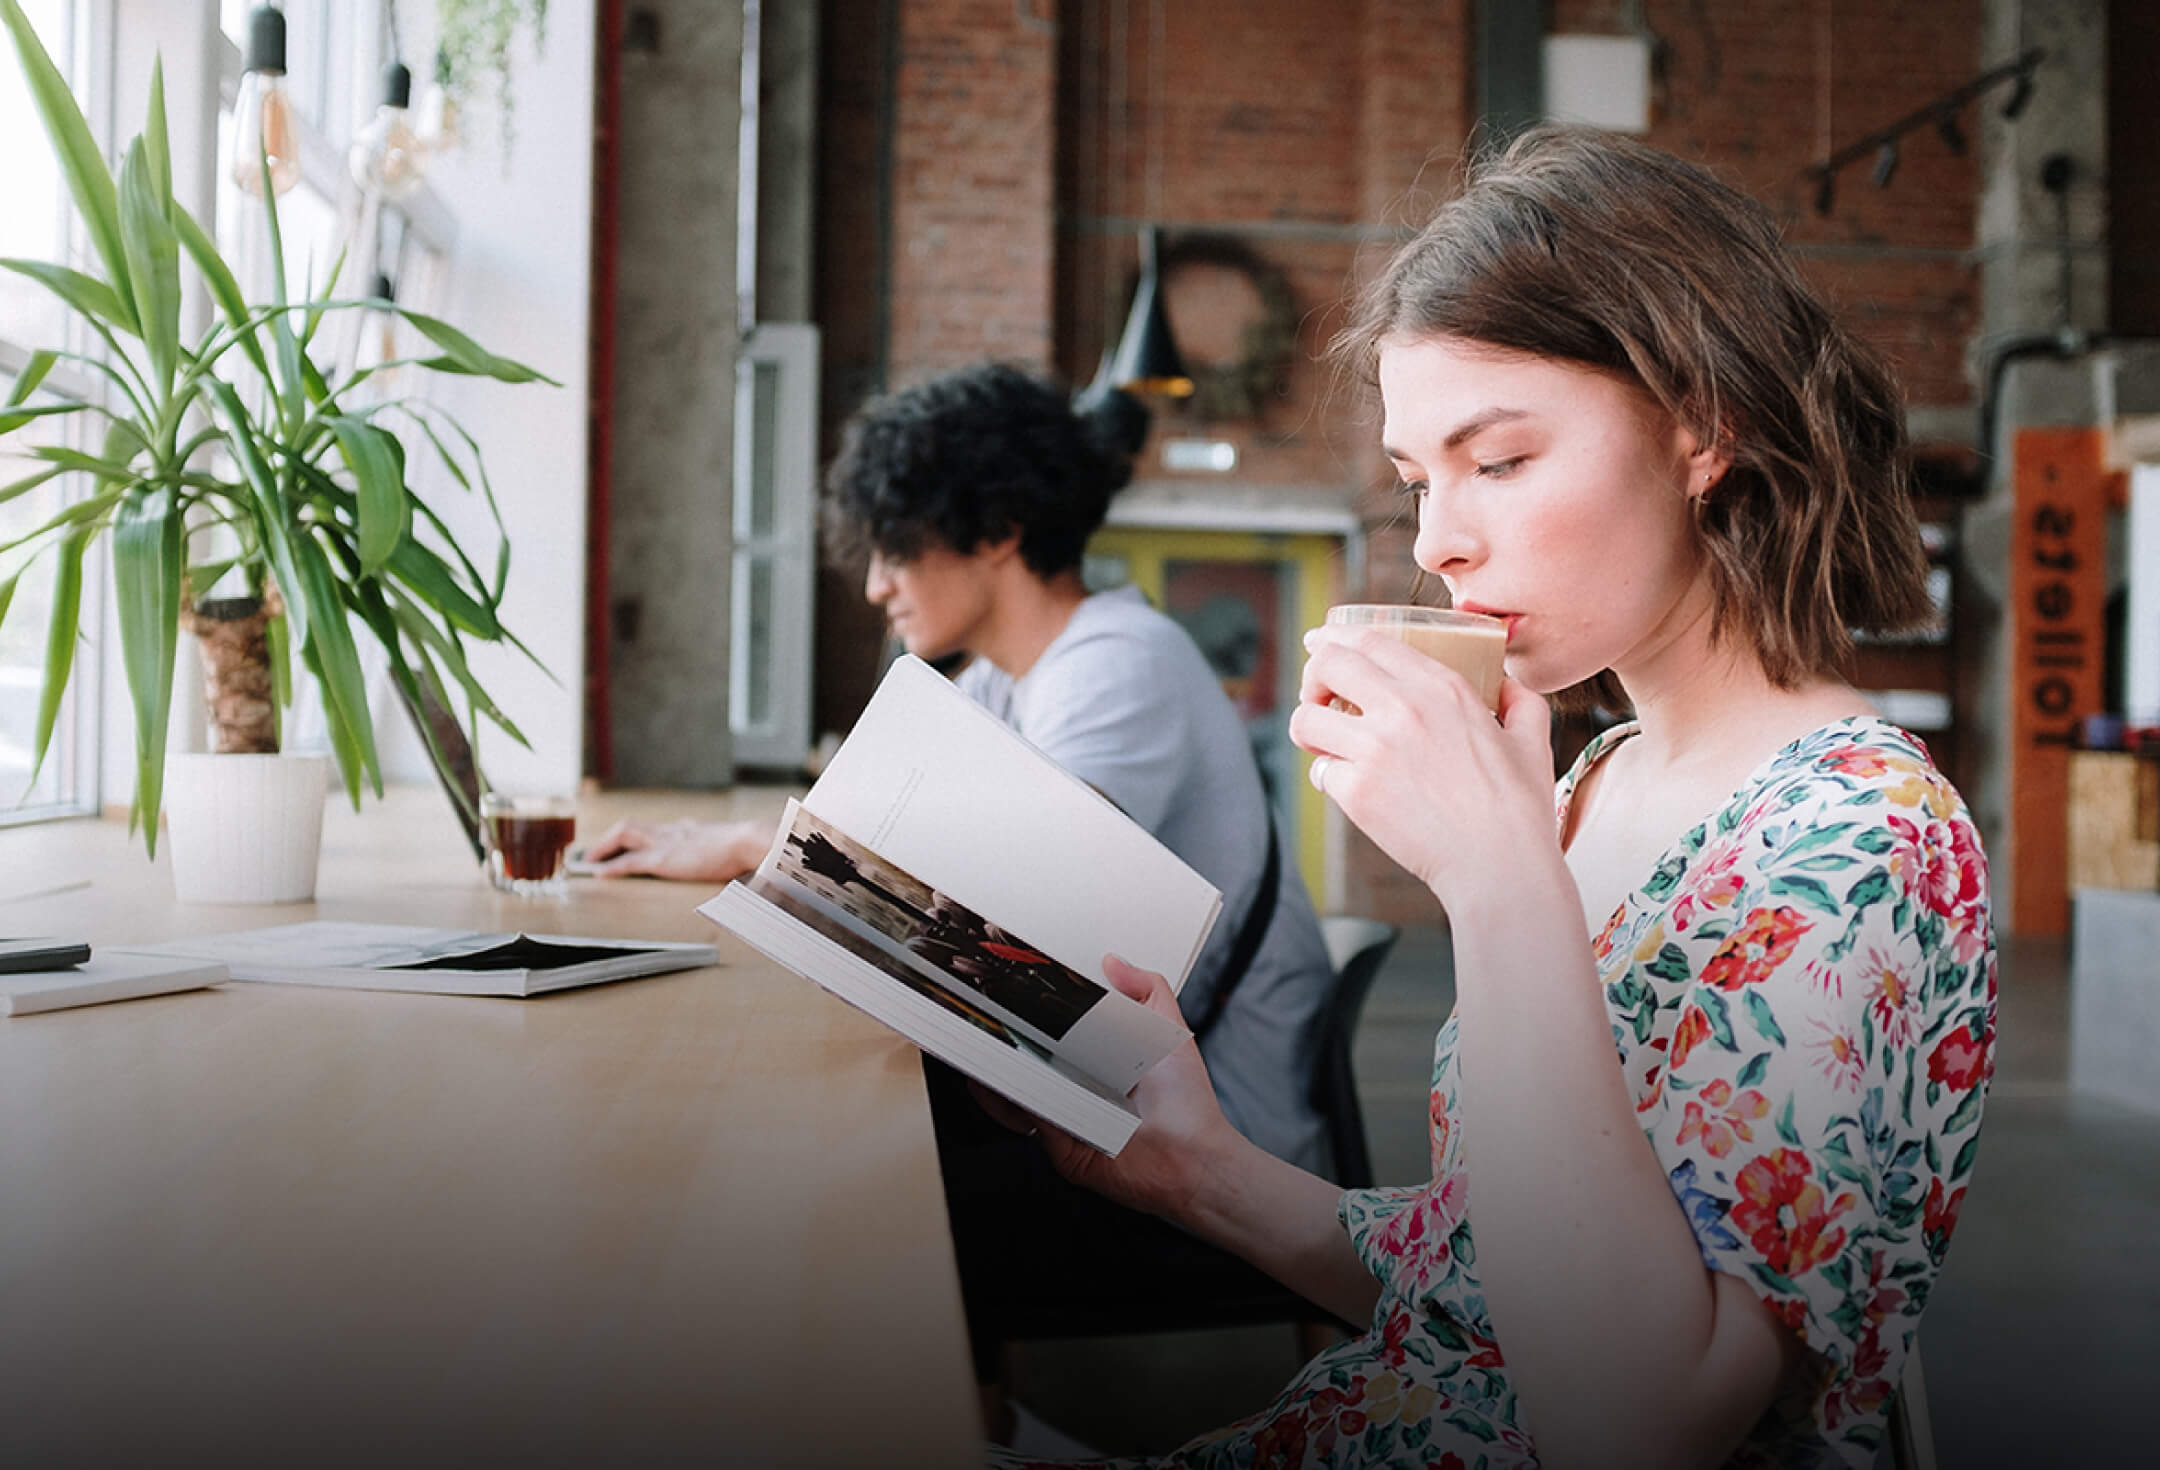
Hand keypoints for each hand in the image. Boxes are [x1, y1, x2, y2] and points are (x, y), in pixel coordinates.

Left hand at [580, 817, 771, 882]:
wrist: (748, 842)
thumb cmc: (748, 847)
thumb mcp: (733, 849)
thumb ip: (726, 854)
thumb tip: (736, 865)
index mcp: (689, 830)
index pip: (656, 829)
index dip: (638, 835)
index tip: (629, 842)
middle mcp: (673, 831)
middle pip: (632, 827)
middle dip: (611, 838)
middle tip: (596, 851)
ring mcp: (666, 843)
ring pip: (624, 836)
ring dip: (604, 847)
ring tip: (590, 861)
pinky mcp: (663, 859)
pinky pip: (629, 862)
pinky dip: (612, 866)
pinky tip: (600, 873)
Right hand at [970, 955, 1243, 1221]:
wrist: (1191, 1158)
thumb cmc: (1186, 1101)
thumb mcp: (1170, 1031)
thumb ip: (1147, 990)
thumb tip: (1113, 961)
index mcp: (1099, 1057)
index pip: (1054, 1028)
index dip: (1031, 1010)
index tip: (1010, 989)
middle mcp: (1076, 1084)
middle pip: (1026, 1054)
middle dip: (1002, 1031)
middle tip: (984, 1008)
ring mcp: (1062, 1112)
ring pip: (1014, 1084)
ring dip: (992, 1062)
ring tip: (979, 1035)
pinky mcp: (1054, 1142)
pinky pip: (1020, 1116)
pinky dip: (999, 1097)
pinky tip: (992, 1075)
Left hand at [1290, 626, 1559, 907]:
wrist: (1501, 864)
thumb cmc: (1520, 807)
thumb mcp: (1532, 738)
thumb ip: (1519, 701)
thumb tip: (1505, 686)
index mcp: (1442, 688)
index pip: (1370, 641)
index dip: (1335, 637)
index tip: (1321, 641)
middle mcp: (1404, 709)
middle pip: (1327, 665)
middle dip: (1312, 676)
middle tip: (1317, 695)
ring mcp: (1375, 750)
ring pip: (1306, 719)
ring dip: (1308, 728)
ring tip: (1322, 742)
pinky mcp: (1357, 791)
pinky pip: (1320, 772)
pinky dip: (1328, 778)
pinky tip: (1348, 786)